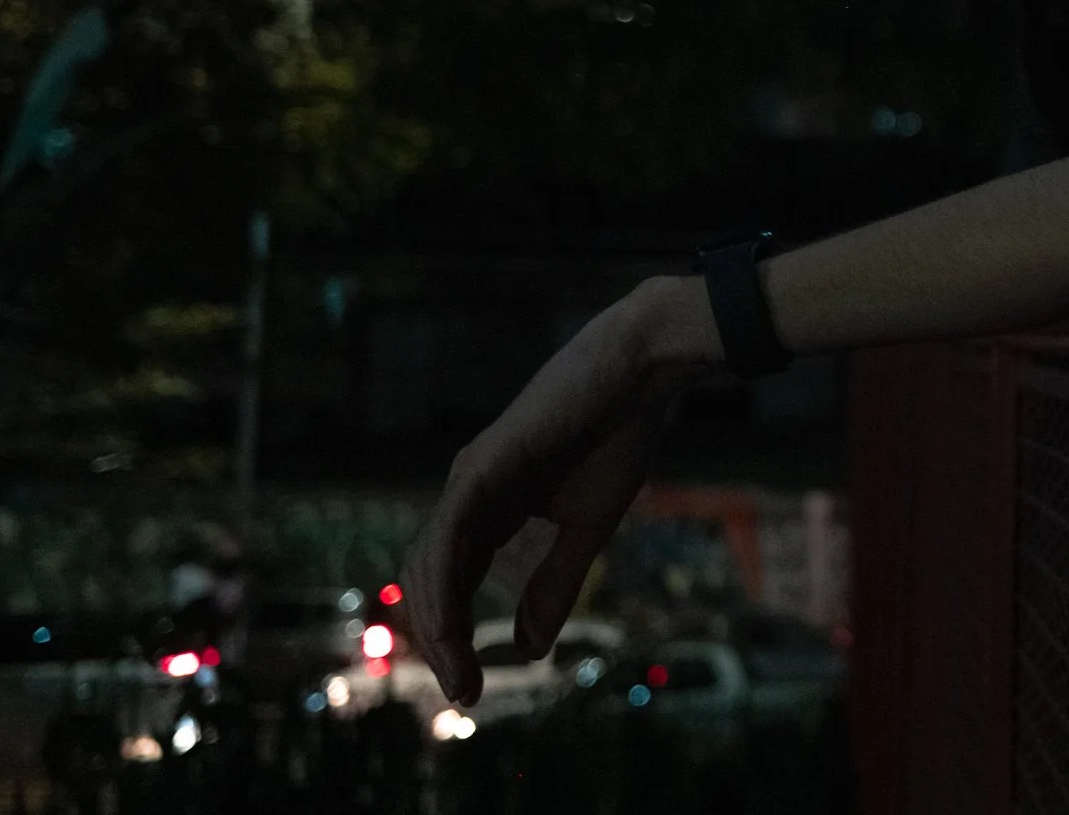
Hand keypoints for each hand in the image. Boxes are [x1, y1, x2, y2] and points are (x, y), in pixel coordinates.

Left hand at [399, 275, 720, 704]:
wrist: (639, 375)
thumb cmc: (618, 437)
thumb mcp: (587, 530)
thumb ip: (555, 584)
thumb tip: (529, 649)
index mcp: (491, 509)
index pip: (452, 582)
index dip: (455, 637)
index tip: (473, 690)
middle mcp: (468, 496)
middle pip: (428, 580)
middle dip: (439, 643)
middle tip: (464, 694)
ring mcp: (469, 480)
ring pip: (429, 564)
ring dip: (437, 626)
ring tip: (460, 674)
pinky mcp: (480, 469)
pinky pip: (447, 539)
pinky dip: (443, 587)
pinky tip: (450, 627)